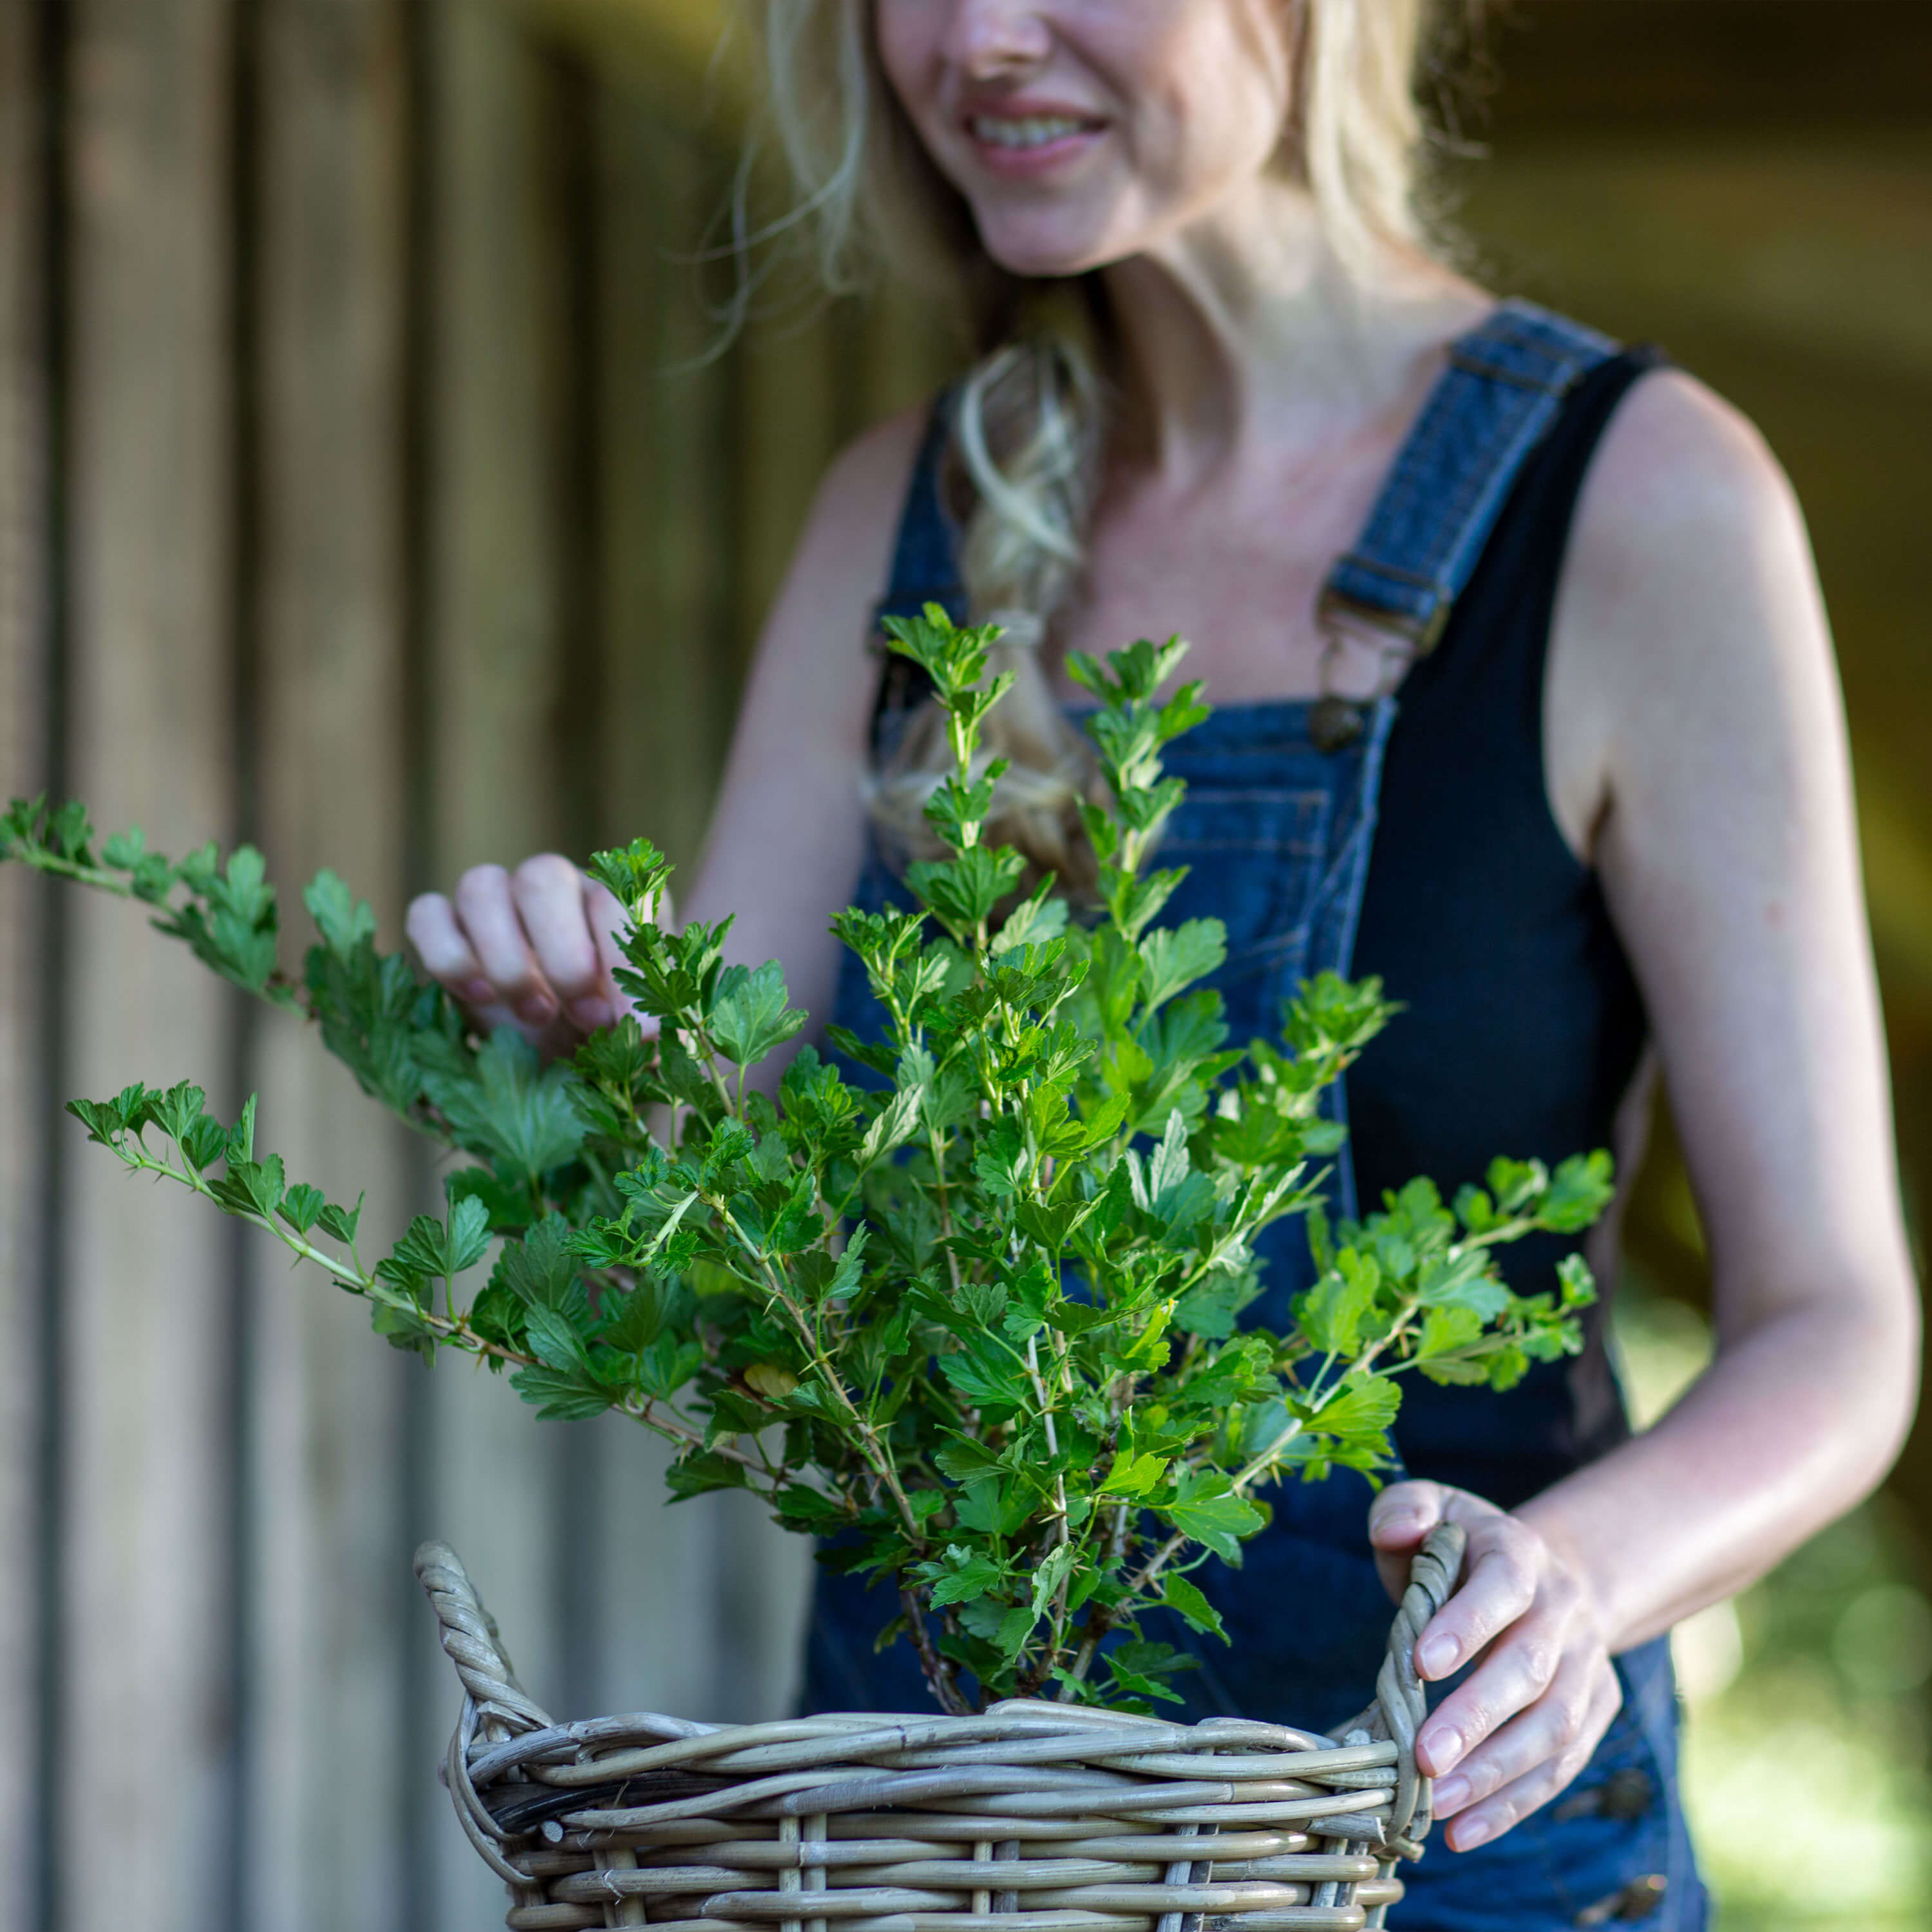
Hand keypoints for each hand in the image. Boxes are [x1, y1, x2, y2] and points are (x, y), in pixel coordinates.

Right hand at [405, 855, 647, 1058]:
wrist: (560, 1060)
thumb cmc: (612, 1038)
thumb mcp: (642, 1035)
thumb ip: (651, 1028)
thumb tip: (650, 1039)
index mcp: (612, 900)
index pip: (616, 899)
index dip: (624, 962)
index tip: (638, 1028)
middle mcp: (553, 886)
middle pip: (542, 876)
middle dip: (564, 955)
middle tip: (585, 1018)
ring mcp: (495, 900)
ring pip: (481, 886)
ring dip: (506, 958)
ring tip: (536, 1015)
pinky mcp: (444, 927)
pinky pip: (427, 914)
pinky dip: (448, 956)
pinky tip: (480, 1000)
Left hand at [1368, 1481, 1619, 1851]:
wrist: (1546, 1576)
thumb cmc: (1463, 1547)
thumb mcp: (1432, 1509)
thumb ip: (1405, 1510)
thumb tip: (1397, 1531)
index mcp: (1521, 1555)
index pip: (1503, 1588)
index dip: (1466, 1625)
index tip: (1419, 1664)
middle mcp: (1564, 1612)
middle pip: (1530, 1670)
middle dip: (1477, 1718)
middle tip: (1424, 1758)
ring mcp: (1587, 1668)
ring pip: (1553, 1730)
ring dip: (1496, 1774)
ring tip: (1438, 1806)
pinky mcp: (1594, 1715)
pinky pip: (1560, 1768)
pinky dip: (1514, 1805)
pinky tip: (1462, 1831)